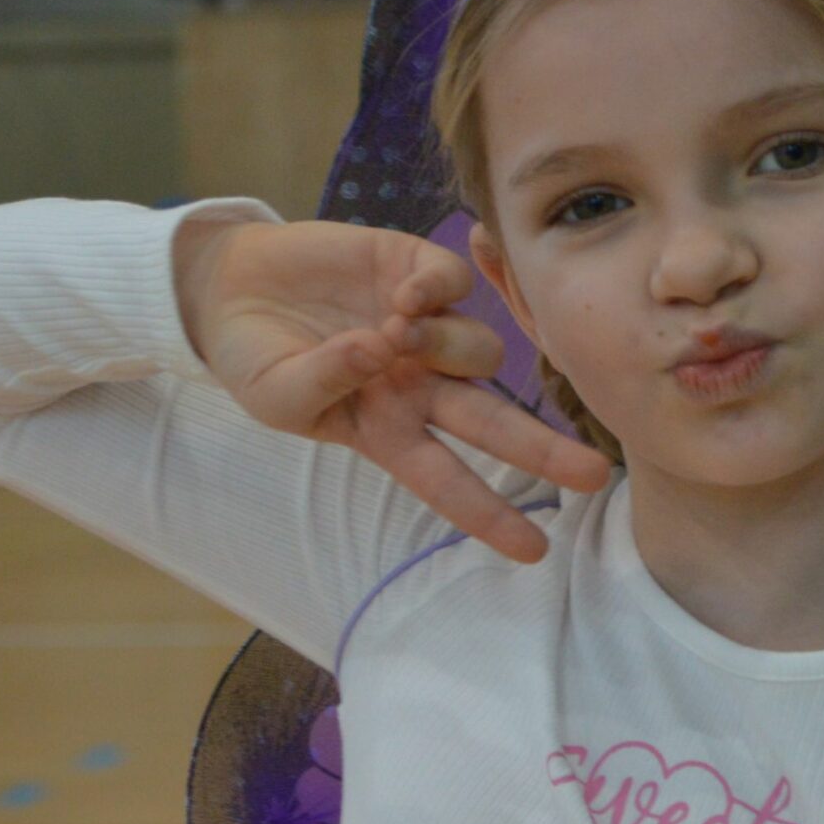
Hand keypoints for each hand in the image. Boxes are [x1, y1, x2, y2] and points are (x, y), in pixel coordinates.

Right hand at [176, 216, 610, 561]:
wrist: (230, 288)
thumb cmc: (255, 358)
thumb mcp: (275, 394)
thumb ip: (324, 384)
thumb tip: (378, 353)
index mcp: (388, 431)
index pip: (448, 482)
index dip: (490, 517)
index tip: (534, 552)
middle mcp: (419, 387)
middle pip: (496, 425)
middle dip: (544, 452)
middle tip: (594, 476)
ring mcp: (424, 331)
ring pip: (478, 352)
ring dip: (445, 346)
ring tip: (392, 331)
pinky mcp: (414, 271)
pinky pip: (454, 286)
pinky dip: (437, 293)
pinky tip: (402, 296)